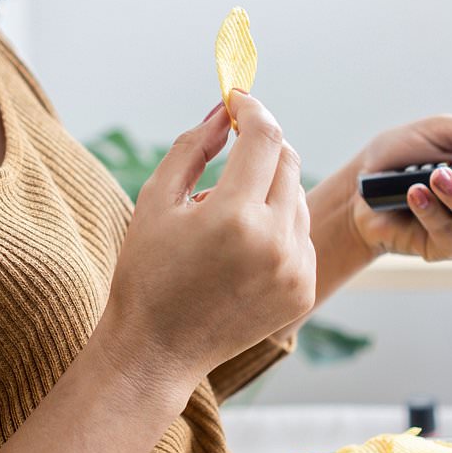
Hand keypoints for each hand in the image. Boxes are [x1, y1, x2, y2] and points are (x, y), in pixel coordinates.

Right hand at [95, 92, 315, 391]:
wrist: (157, 351)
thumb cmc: (147, 273)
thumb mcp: (156, 200)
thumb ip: (192, 147)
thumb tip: (223, 111)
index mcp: (233, 216)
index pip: (264, 136)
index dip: (251, 109)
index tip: (236, 101)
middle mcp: (274, 242)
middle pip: (288, 160)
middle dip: (261, 146)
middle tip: (231, 150)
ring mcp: (295, 269)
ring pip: (298, 197)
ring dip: (268, 189)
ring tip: (224, 218)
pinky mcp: (304, 289)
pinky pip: (301, 235)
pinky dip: (277, 227)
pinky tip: (240, 251)